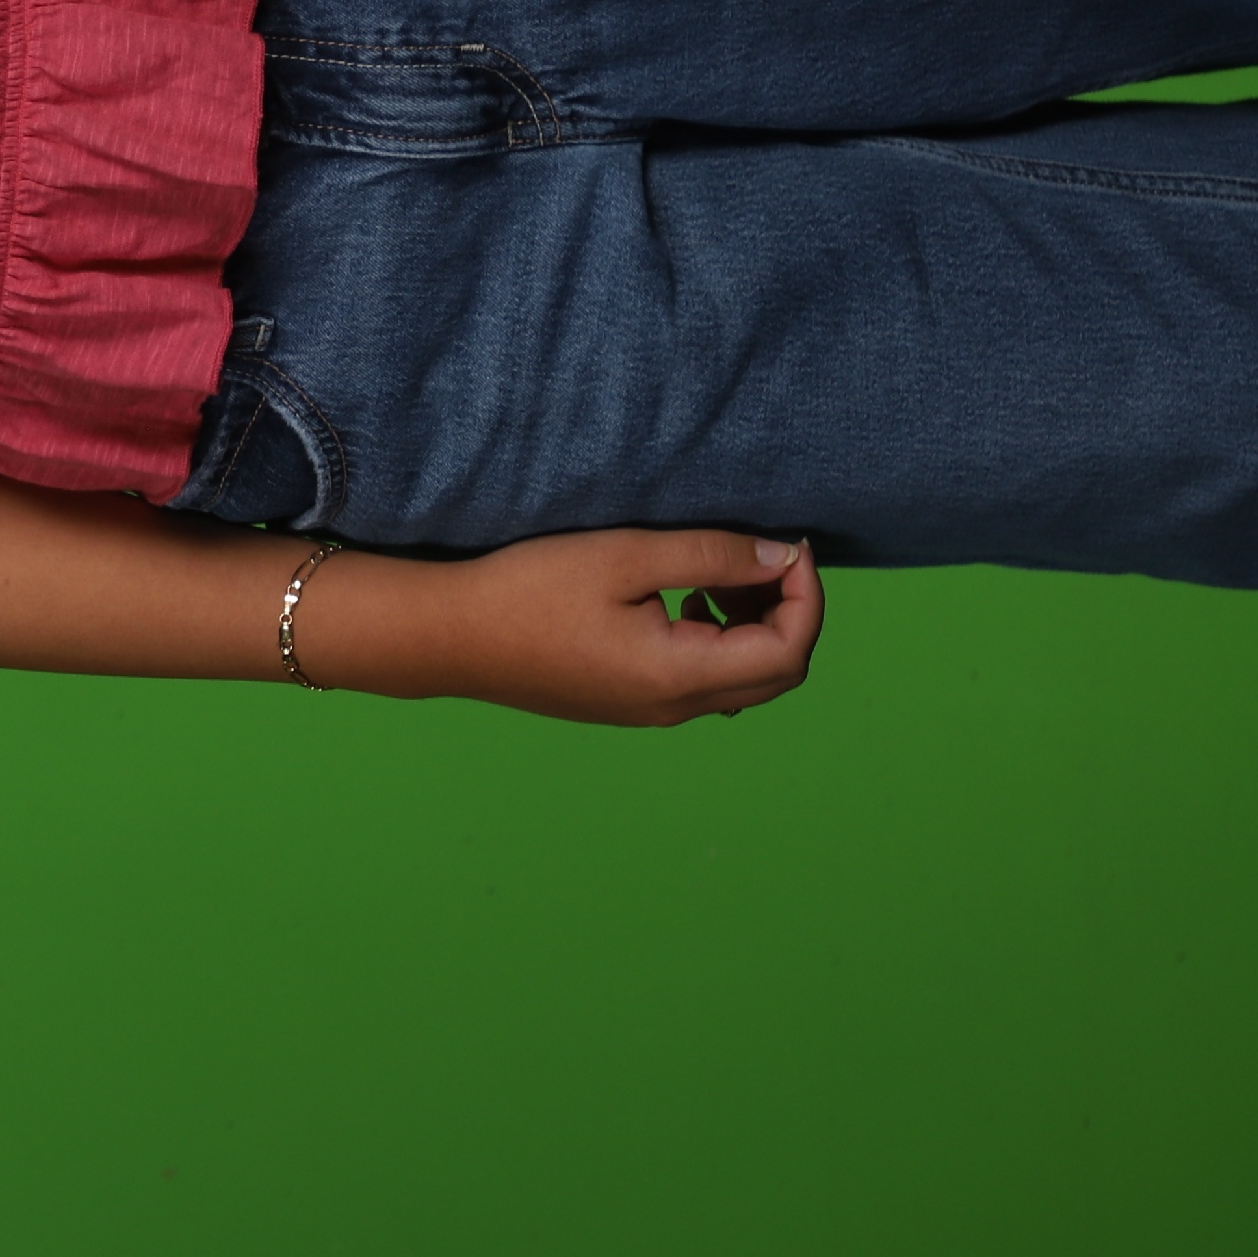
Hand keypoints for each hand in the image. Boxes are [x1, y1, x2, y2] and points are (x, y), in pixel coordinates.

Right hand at [338, 528, 823, 725]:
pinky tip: (681, 603)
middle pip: (777, 674)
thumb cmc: (529, 590)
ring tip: (720, 576)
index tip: (788, 543)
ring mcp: (651, 713)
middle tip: (763, 555)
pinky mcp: (629, 704)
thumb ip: (712, 556)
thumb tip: (782, 557)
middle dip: (789, 612)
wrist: (450, 637)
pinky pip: (705, 683)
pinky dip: (720, 642)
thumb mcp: (625, 557)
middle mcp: (675, 707)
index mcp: (680, 676)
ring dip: (755, 628)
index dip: (807, 596)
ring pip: (744, 681)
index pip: (789, 650)